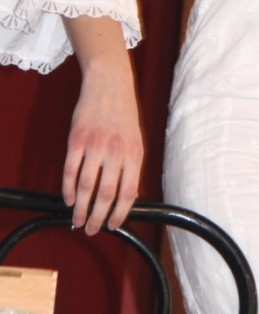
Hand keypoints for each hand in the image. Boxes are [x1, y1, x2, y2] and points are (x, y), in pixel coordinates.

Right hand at [62, 16, 143, 235]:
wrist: (111, 84)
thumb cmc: (124, 115)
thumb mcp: (136, 140)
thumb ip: (131, 166)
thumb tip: (126, 197)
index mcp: (135, 153)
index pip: (129, 193)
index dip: (120, 214)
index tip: (112, 226)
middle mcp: (117, 151)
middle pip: (106, 194)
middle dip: (97, 217)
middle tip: (90, 229)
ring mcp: (96, 144)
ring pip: (85, 186)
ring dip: (80, 208)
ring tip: (77, 220)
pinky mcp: (77, 139)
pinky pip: (70, 169)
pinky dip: (67, 189)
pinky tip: (67, 199)